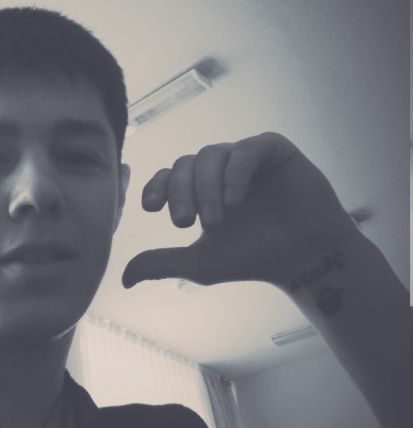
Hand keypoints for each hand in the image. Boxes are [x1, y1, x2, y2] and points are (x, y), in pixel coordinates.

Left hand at [122, 132, 360, 288]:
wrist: (304, 260)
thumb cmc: (252, 258)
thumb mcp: (198, 262)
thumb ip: (160, 263)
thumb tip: (122, 278)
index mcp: (201, 188)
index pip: (169, 175)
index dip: (157, 186)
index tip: (150, 207)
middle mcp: (221, 169)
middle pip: (187, 163)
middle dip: (181, 192)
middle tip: (184, 223)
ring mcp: (246, 157)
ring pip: (212, 155)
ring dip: (207, 187)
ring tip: (215, 220)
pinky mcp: (274, 150)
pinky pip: (247, 149)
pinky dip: (236, 172)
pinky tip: (235, 200)